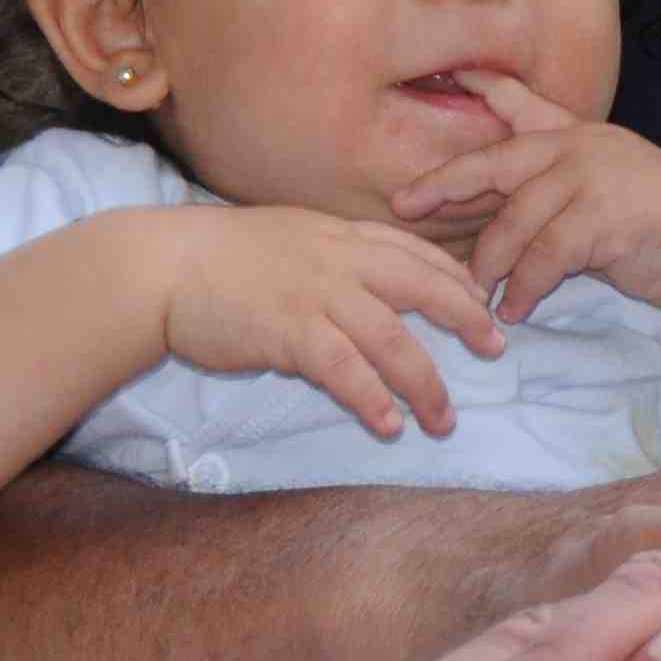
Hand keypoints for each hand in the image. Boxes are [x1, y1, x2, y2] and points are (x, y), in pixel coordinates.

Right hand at [151, 206, 511, 441]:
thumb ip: (331, 255)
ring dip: (424, 384)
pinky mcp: (289, 332)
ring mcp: (317, 295)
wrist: (163, 266)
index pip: (414, 251)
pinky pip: (344, 369)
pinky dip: (371, 398)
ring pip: (392, 339)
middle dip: (466, 318)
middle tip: (497, 349)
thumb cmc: (220, 257)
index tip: (483, 300)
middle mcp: (339, 261)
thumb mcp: (290, 237)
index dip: (455, 277)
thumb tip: (361, 286)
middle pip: (423, 287)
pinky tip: (388, 425)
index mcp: (340, 236)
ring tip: (443, 420)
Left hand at [393, 73, 660, 322]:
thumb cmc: (658, 222)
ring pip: (517, 218)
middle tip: (404, 204)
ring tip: (474, 293)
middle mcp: (582, 148)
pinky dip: (525, 287)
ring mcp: (595, 179)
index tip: (450, 73)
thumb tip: (494, 210)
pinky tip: (515, 309)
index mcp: (581, 135)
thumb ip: (558, 185)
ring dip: (490, 261)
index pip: (525, 105)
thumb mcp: (608, 184)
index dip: (486, 87)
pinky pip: (546, 257)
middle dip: (446, 184)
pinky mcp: (606, 218)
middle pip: (497, 161)